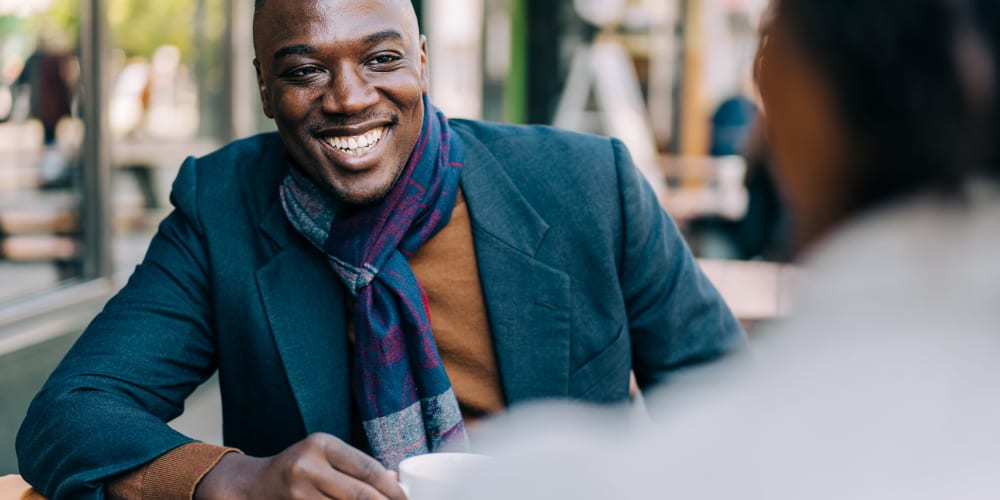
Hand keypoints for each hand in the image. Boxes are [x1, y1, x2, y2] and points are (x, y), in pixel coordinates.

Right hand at [195, 433, 405, 498]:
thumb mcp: (325, 456)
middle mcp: (307, 466)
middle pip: (359, 495)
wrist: (250, 484)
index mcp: (321, 444)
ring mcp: (296, 493)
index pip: (367, 468)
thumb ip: (357, 466)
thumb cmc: (297, 468)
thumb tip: (396, 480)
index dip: (391, 488)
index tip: (405, 498)